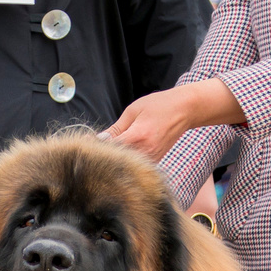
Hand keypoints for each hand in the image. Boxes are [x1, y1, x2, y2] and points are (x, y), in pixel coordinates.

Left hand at [103, 80, 239, 162]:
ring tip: (108, 149)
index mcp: (138, 136)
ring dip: (115, 158)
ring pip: (126, 164)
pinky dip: (126, 160)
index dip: (96, 147)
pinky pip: (136, 164)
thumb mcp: (133, 111)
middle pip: (116, 160)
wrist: (185, 110)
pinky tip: (122, 152)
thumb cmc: (159, 106)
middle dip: (104, 154)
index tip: (86, 143)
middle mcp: (146, 151)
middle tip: (93, 147)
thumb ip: (116, 129)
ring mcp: (152, 159)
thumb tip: (98, 140)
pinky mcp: (155, 161)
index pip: (110, 148)